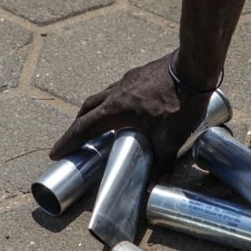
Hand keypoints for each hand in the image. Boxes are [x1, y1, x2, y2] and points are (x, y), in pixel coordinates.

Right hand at [49, 54, 211, 177]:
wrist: (194, 67)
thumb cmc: (181, 102)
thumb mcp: (171, 139)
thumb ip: (163, 163)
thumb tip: (157, 183)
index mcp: (116, 110)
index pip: (84, 128)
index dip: (68, 142)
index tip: (56, 152)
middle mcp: (116, 93)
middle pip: (87, 109)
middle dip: (77, 125)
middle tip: (74, 139)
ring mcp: (128, 80)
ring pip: (102, 96)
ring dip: (96, 111)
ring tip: (99, 123)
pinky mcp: (140, 74)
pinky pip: (119, 88)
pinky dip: (114, 101)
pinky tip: (126, 107)